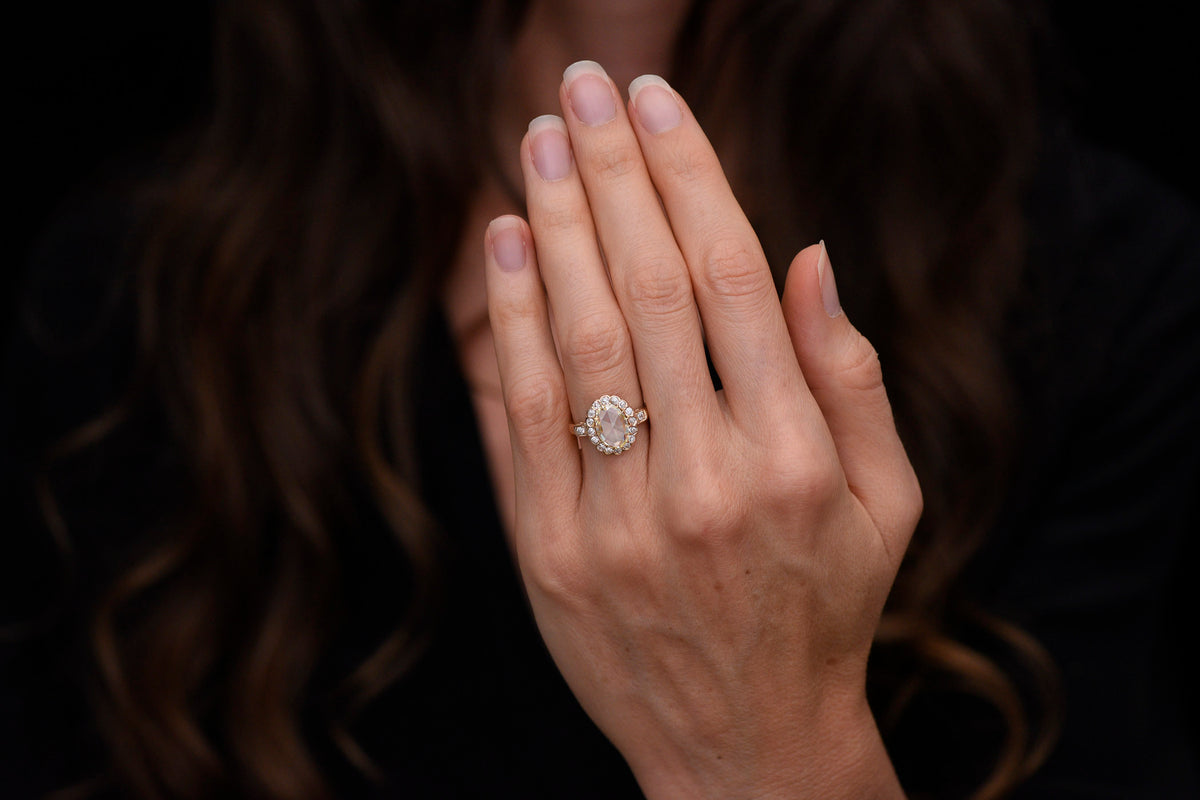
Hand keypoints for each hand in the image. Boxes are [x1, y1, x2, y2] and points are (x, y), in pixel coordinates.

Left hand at [483, 61, 919, 799]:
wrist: (744, 747)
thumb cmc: (824, 612)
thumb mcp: (885, 503)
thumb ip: (852, 378)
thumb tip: (806, 254)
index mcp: (794, 460)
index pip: (728, 280)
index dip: (689, 178)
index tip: (660, 104)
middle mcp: (705, 482)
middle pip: (644, 290)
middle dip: (611, 173)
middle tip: (583, 90)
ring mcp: (618, 521)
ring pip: (575, 341)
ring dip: (554, 227)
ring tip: (536, 142)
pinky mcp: (551, 555)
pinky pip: (519, 417)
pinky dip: (507, 323)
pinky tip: (504, 247)